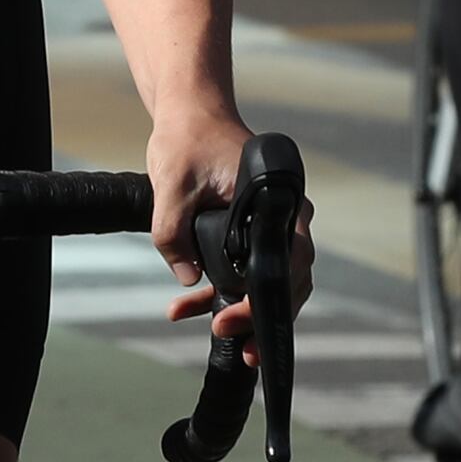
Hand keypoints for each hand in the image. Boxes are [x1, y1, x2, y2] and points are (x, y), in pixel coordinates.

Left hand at [145, 99, 265, 342]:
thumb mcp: (172, 184)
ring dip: (239, 309)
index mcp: (278, 200)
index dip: (266, 301)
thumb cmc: (188, 140)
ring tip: (214, 333)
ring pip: (265, 281)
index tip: (233, 321)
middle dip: (260, 317)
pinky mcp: (250, 233)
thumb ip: (173, 231)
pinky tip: (186, 306)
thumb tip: (184, 277)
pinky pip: (244, 270)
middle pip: (287, 281)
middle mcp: (284, 216)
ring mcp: (270, 226)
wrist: (189, 116)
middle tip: (233, 345)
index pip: (288, 263)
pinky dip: (220, 291)